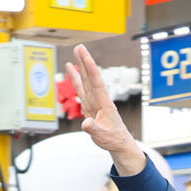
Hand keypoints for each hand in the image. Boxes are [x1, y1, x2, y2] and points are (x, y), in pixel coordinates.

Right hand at [67, 44, 143, 175]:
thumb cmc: (113, 139)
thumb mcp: (103, 136)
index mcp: (104, 103)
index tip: (84, 54)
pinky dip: (76, 80)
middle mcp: (99, 99)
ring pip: (85, 81)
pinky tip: (72, 72)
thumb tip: (85, 124)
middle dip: (84, 62)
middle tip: (79, 47)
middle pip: (90, 77)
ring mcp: (94, 101)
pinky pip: (81, 90)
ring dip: (80, 67)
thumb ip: (94, 129)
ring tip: (75, 54)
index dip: (90, 67)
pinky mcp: (89, 106)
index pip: (96, 81)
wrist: (118, 142)